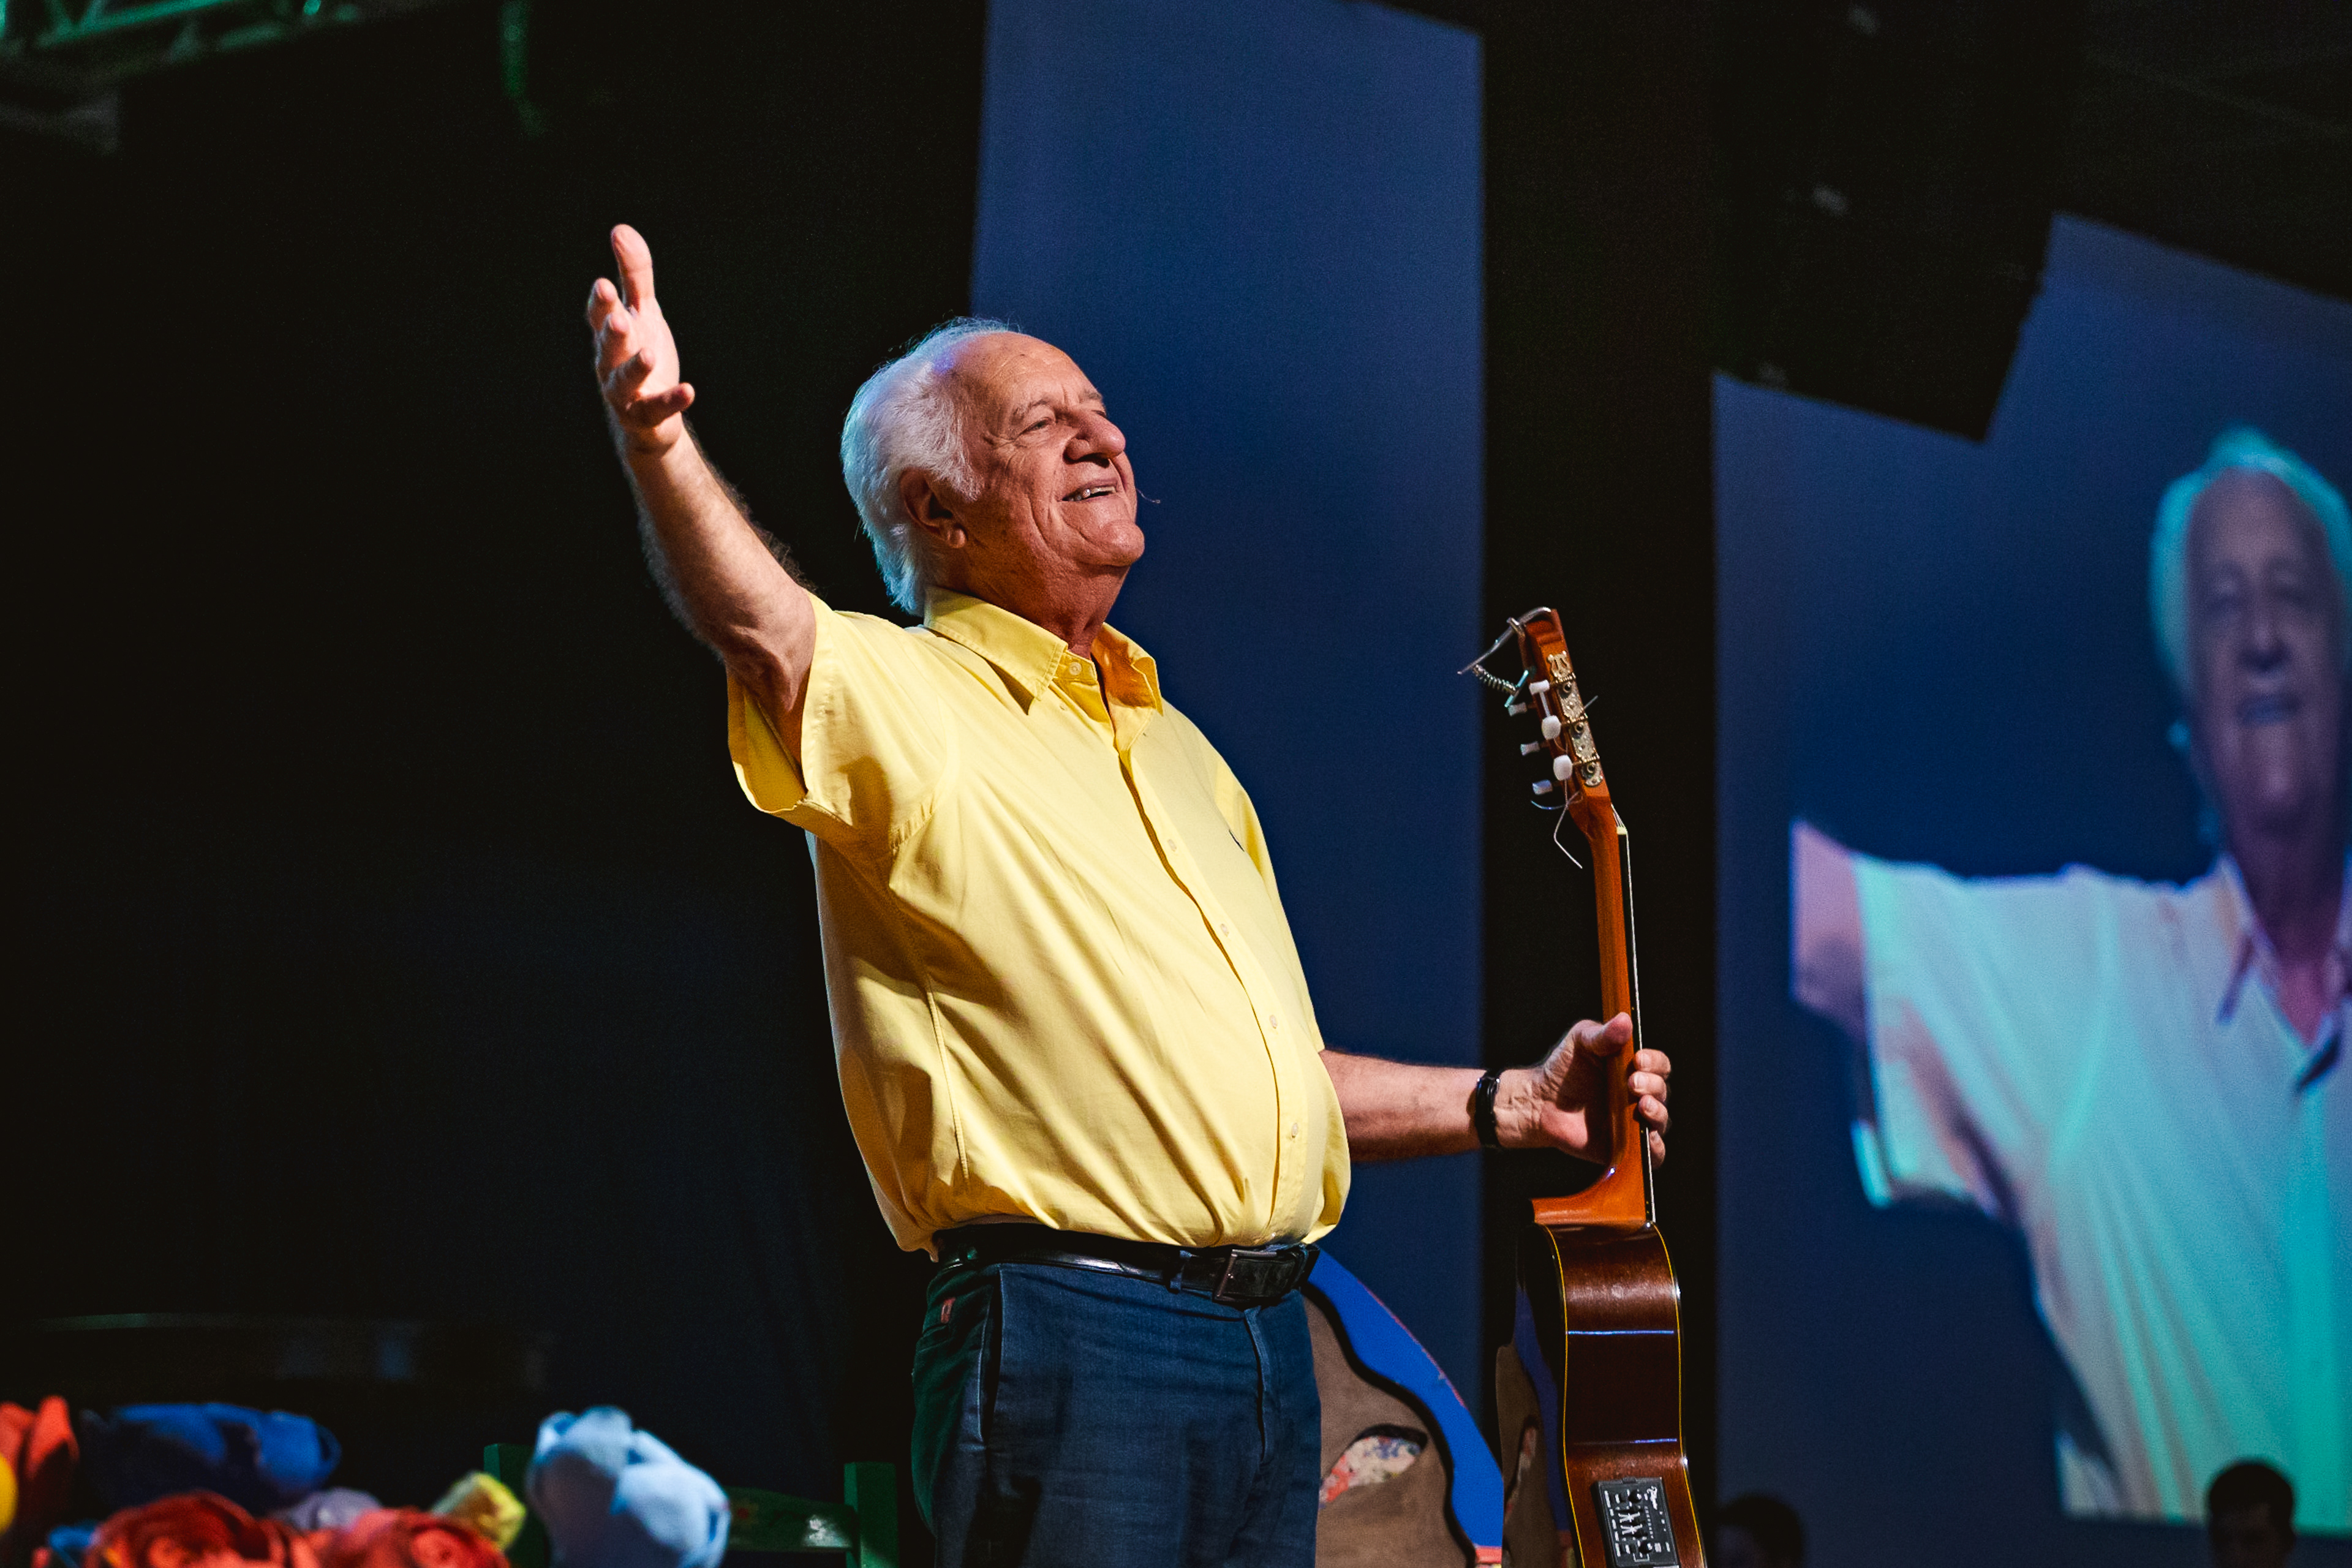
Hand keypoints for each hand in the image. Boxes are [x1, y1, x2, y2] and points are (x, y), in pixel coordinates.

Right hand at [585, 224, 695, 454]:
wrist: (647, 417)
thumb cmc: (639, 354)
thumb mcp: (643, 311)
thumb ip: (634, 274)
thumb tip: (620, 229)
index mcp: (610, 334)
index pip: (600, 314)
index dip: (600, 302)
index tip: (604, 284)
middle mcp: (611, 363)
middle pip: (608, 346)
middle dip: (611, 331)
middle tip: (619, 317)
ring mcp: (626, 393)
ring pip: (624, 381)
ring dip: (635, 367)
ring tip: (649, 354)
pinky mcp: (646, 416)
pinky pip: (656, 409)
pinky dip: (672, 400)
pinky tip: (690, 391)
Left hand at [1498, 1014, 1670, 1164]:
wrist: (1540, 1103)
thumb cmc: (1562, 1068)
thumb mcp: (1581, 1042)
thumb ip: (1603, 1034)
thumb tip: (1625, 1019)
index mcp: (1634, 1068)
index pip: (1659, 1065)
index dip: (1654, 1062)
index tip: (1638, 1059)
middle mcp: (1639, 1095)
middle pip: (1662, 1090)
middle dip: (1652, 1085)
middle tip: (1631, 1083)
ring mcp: (1634, 1121)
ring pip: (1661, 1120)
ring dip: (1657, 1112)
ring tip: (1641, 1105)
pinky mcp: (1627, 1147)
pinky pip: (1652, 1153)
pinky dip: (1655, 1148)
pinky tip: (1647, 1138)